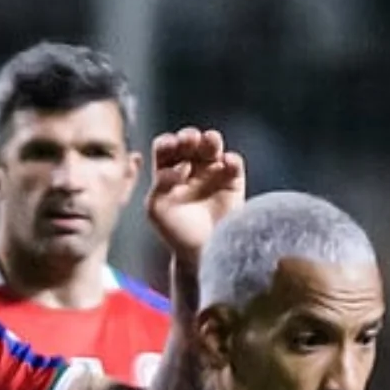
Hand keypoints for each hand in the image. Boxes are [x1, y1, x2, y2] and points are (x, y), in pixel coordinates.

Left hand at [146, 127, 246, 266]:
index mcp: (168, 171)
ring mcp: (212, 171)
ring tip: (210, 142)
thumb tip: (176, 166)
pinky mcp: (233, 180)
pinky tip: (226, 163)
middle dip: (188, 136)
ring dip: (211, 140)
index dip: (168, 143)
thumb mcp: (156, 209)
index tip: (170, 148)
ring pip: (212, 145)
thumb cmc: (176, 232)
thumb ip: (160, 184)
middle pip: (189, 141)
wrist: (203, 252)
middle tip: (190, 140)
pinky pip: (234, 162)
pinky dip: (231, 159)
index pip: (166, 148)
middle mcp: (190, 167)